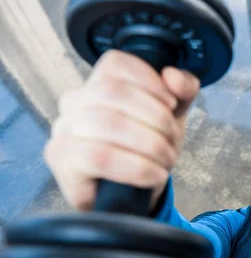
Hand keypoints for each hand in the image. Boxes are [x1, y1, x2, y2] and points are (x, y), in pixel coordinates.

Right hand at [44, 50, 199, 211]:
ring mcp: (64, 129)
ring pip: (107, 123)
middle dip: (156, 118)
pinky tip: (153, 174)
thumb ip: (183, 90)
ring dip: (149, 144)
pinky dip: (136, 166)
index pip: (116, 63)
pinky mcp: (61, 159)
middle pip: (114, 92)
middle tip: (172, 141)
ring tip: (165, 160)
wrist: (135, 194)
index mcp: (99, 83)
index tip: (172, 104)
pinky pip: (98, 157)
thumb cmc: (148, 148)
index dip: (150, 81)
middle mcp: (75, 102)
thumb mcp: (174, 115)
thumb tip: (174, 76)